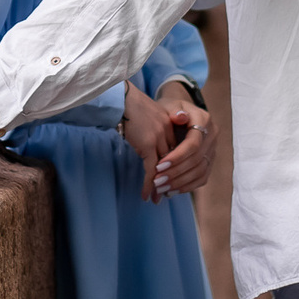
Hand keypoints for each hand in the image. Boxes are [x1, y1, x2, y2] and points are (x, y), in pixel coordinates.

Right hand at [119, 82, 176, 202]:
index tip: (171, 178)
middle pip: (172, 161)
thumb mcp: (147, 117)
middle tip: (167, 194)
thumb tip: (149, 147)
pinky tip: (145, 194)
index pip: (176, 149)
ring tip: (157, 199)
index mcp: (170, 123)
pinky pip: (151, 169)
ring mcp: (160, 138)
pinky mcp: (149, 144)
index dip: (173, 166)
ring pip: (164, 167)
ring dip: (160, 186)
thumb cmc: (130, 106)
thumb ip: (153, 130)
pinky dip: (148, 184)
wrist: (122, 99)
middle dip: (170, 179)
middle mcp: (168, 131)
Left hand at [154, 82, 213, 197]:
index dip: (177, 157)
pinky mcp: (210, 161)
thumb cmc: (170, 109)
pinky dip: (187, 186)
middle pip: (197, 160)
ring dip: (180, 182)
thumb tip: (180, 117)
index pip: (193, 143)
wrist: (178, 113)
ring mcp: (213, 149)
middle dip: (175, 173)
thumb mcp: (169, 105)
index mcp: (204, 120)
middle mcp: (212, 135)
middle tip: (156, 181)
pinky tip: (171, 191)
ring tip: (161, 188)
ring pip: (200, 171)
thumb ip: (174, 111)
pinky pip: (202, 178)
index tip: (158, 166)